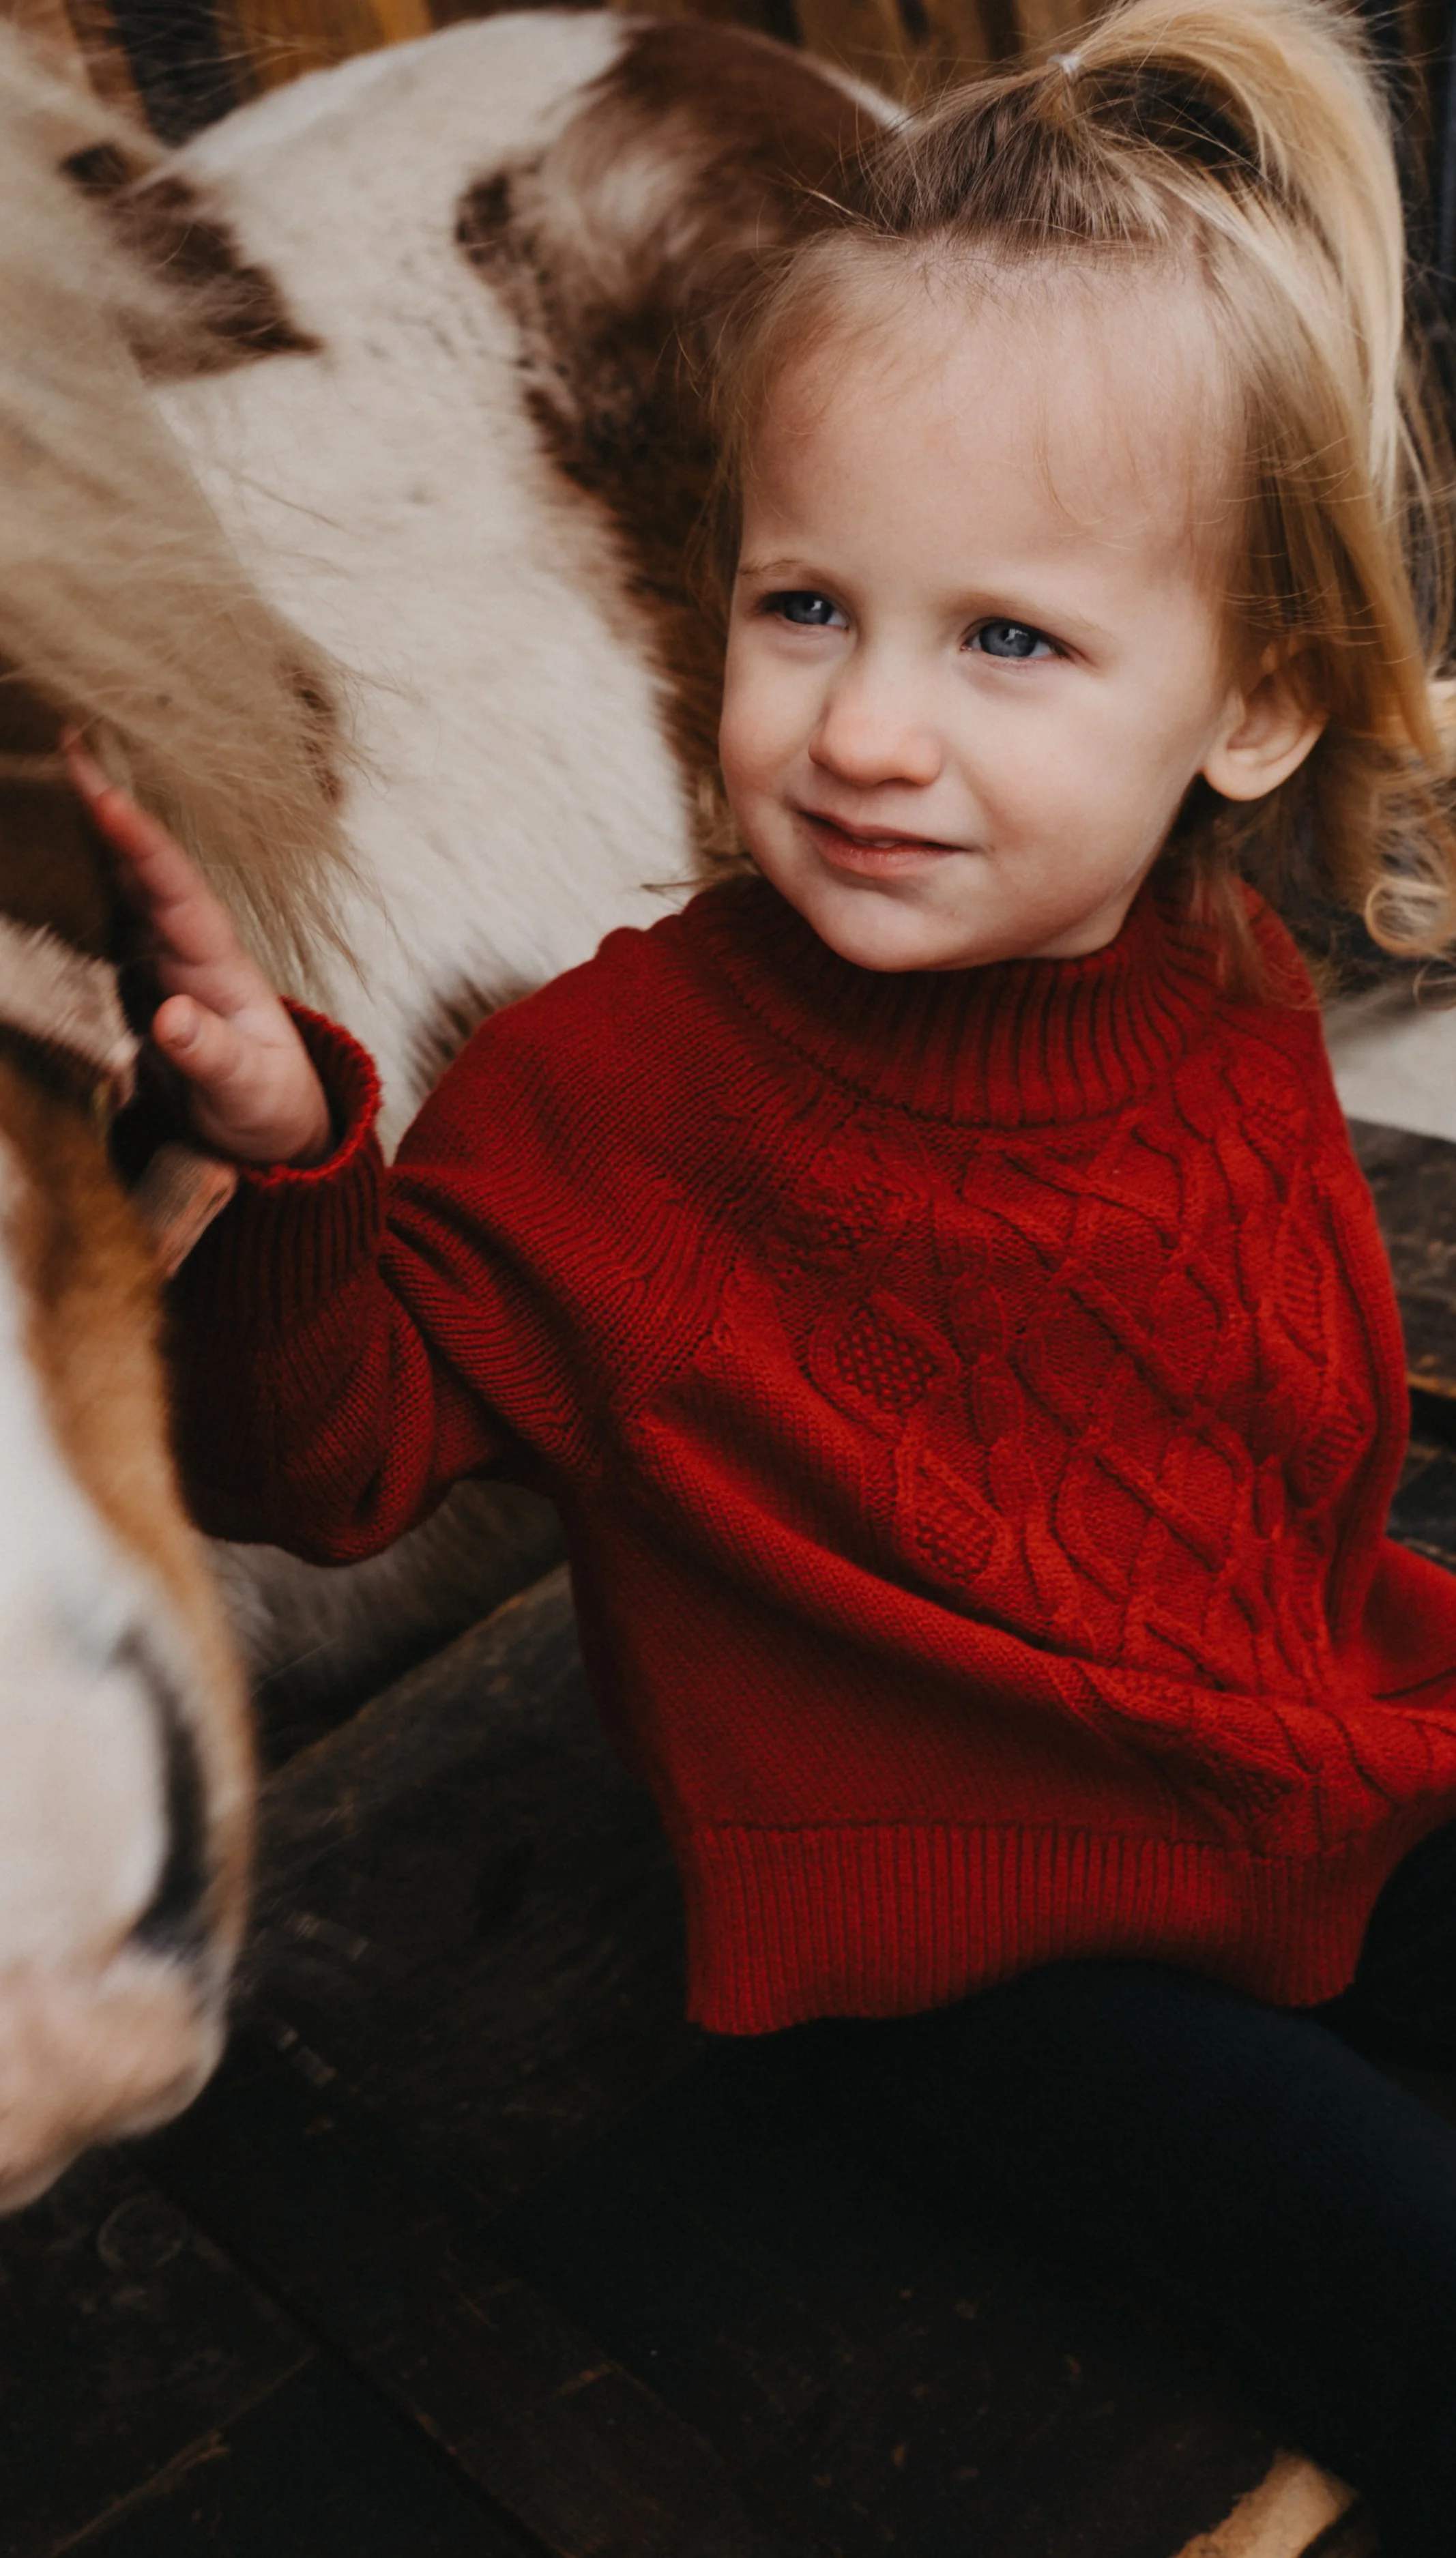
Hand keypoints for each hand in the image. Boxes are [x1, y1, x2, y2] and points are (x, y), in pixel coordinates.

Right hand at [67, 740, 331, 1166]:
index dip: (141, 843)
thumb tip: (171, 1018)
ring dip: (77, 836)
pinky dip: (64, 890)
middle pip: (139, 866)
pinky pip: (94, 924)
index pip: (177, 889)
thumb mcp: (250, 1089)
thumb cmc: (268, 1103)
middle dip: (103, 805)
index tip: (103, 796)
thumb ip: (214, 1055)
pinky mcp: (130, 983)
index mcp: (218, 964)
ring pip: (111, 885)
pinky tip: (30, 863)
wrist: (268, 1131)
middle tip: (62, 741)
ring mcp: (154, 961)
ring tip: (37, 777)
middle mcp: (184, 948)